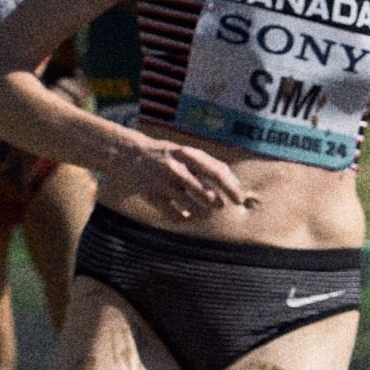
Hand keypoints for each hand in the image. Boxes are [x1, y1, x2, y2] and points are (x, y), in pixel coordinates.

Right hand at [100, 124, 250, 222]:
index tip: (239, 200)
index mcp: (188, 155)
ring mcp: (163, 183)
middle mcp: (176, 168)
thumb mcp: (188, 152)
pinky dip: (184, 218)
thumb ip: (210, 163)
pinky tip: (186, 214)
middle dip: (217, 203)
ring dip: (202, 213)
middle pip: (206, 194)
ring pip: (191, 207)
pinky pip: (174, 215)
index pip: (217, 173)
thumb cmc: (167, 154)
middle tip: (219, 206)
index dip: (231, 189)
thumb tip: (235, 181)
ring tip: (204, 212)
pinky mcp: (151, 195)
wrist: (130, 153)